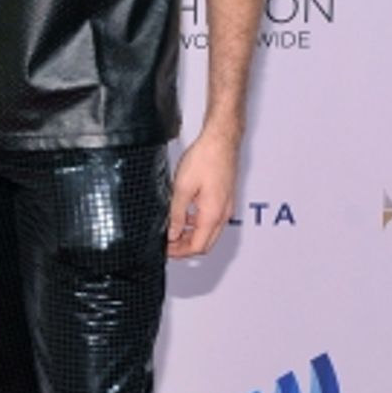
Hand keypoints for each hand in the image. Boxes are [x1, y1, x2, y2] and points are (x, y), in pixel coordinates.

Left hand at [167, 129, 238, 257]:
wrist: (221, 140)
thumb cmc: (205, 158)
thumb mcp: (182, 188)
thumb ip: (177, 214)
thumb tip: (172, 234)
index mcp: (213, 214)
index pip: (198, 247)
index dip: (179, 252)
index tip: (165, 249)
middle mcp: (223, 214)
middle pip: (205, 244)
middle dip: (185, 248)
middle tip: (167, 244)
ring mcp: (226, 207)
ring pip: (209, 233)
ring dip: (191, 236)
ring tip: (173, 231)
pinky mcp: (225, 199)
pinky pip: (212, 220)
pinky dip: (198, 224)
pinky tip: (185, 217)